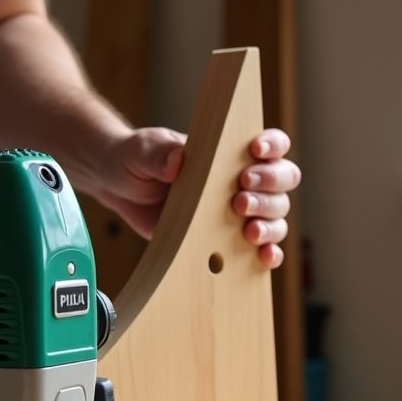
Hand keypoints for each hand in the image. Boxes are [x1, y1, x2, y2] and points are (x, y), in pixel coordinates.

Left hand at [99, 126, 299, 265]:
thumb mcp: (142, 151)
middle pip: (283, 180)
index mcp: (228, 151)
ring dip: (270, 223)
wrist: (118, 187)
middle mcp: (241, 179)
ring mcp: (237, 211)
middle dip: (269, 189)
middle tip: (240, 199)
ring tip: (248, 231)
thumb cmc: (135, 159)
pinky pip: (261, 247)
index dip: (273, 146)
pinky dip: (270, 252)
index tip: (256, 152)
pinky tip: (264, 256)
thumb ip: (159, 154)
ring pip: (277, 214)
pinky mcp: (226, 239)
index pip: (269, 144)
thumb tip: (177, 164)